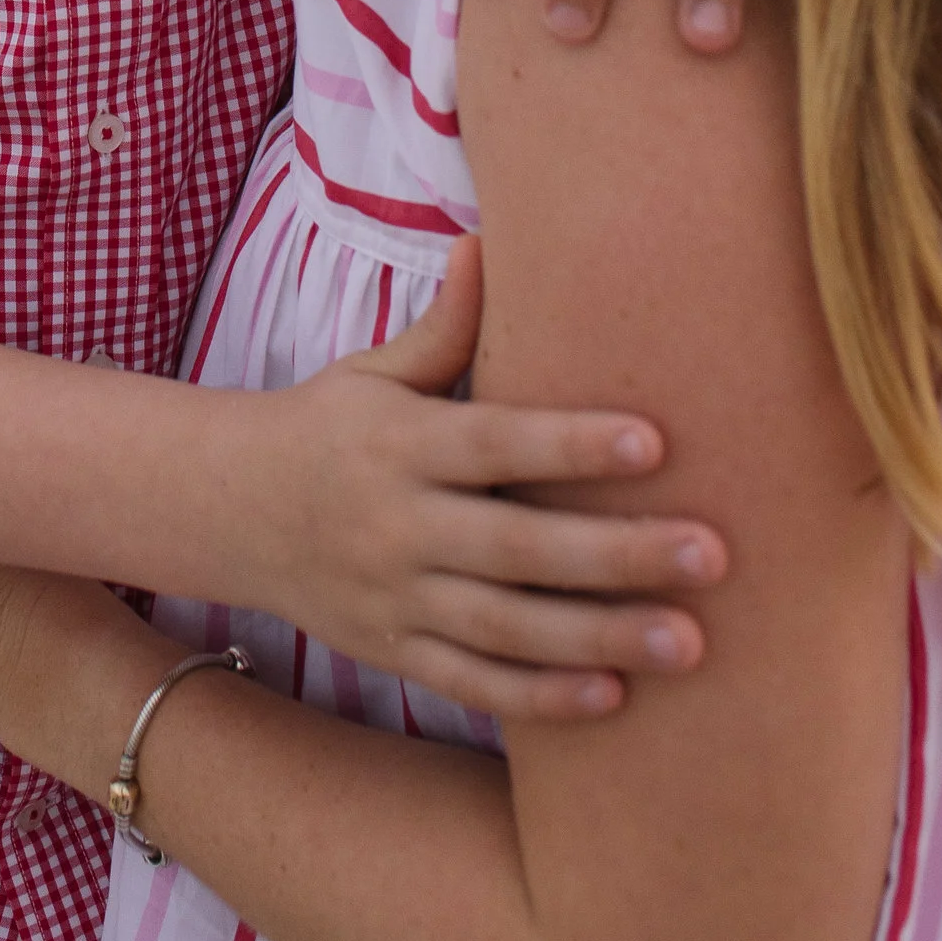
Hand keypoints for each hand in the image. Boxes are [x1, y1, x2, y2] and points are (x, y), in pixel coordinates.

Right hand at [218, 241, 723, 718]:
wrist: (229, 511)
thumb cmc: (326, 428)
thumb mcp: (372, 371)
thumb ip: (443, 326)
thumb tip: (487, 241)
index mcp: (401, 444)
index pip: (497, 442)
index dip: (572, 444)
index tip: (657, 442)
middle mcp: (399, 524)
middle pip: (519, 546)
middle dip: (619, 554)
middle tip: (712, 553)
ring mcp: (396, 598)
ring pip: (508, 628)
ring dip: (601, 636)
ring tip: (691, 642)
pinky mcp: (394, 653)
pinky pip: (474, 685)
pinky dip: (540, 698)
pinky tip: (613, 697)